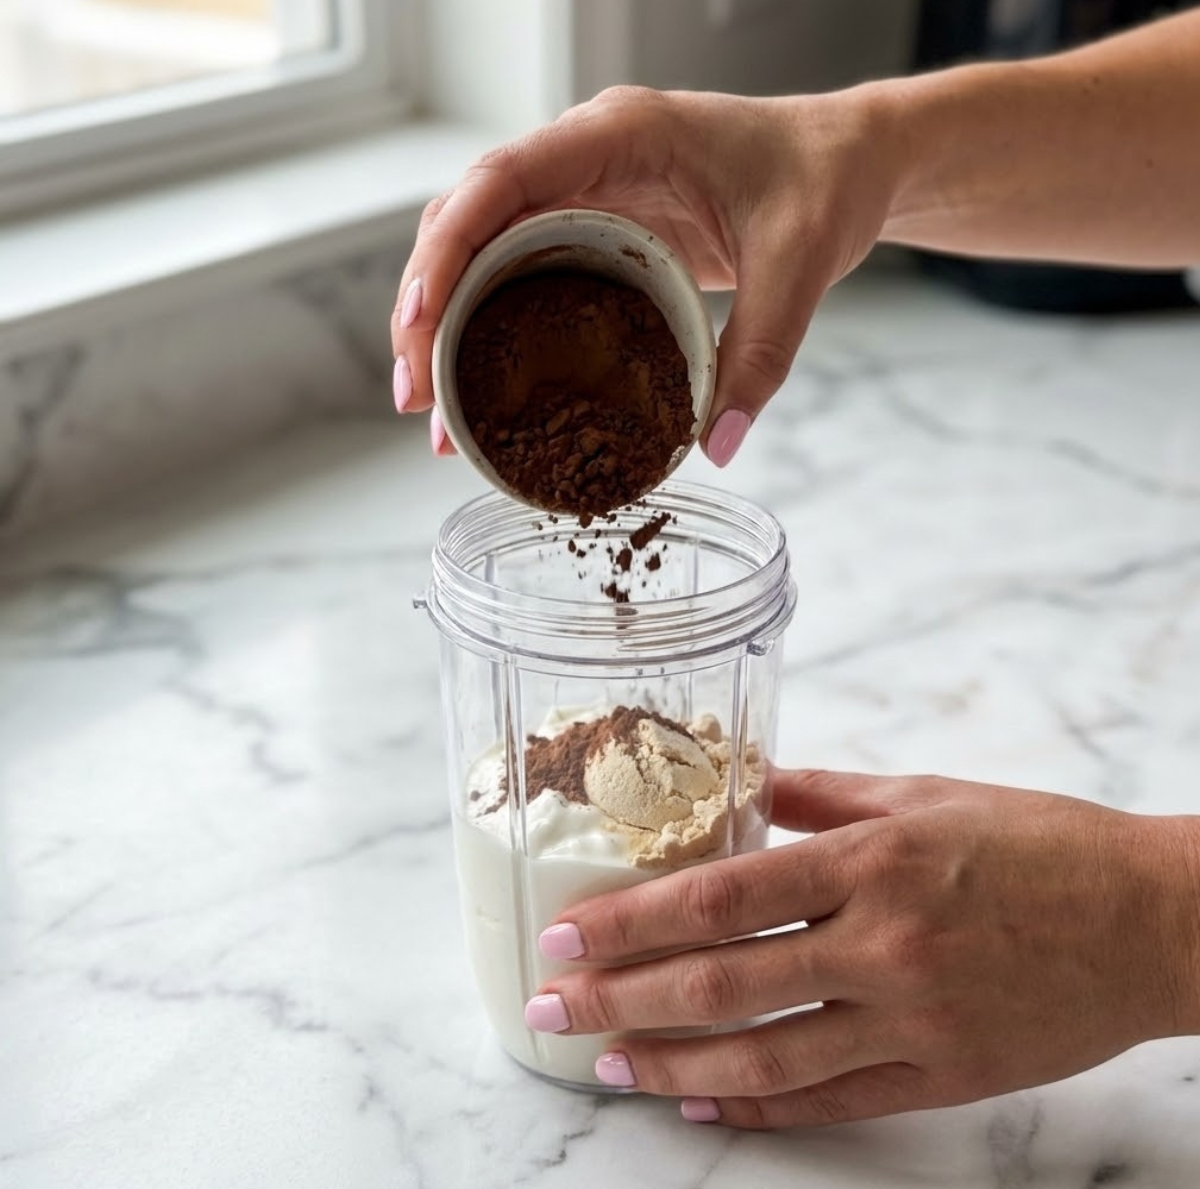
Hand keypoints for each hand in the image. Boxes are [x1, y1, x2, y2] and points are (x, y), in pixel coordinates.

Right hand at [391, 87, 895, 462]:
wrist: (848, 163)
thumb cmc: (823, 183)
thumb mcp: (799, 265)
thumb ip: (760, 351)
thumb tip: (715, 444)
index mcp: (620, 136)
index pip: (501, 181)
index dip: (445, 251)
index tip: (417, 326)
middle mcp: (586, 156)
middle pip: (467, 220)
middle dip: (426, 307)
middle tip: (415, 398)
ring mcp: (584, 191)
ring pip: (481, 248)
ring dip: (447, 324)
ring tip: (434, 410)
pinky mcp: (594, 228)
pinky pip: (519, 268)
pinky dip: (491, 325)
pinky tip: (482, 384)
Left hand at [527, 770, 1199, 1127]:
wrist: (1150, 921)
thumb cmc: (1038, 842)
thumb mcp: (924, 794)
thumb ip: (824, 794)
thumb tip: (745, 785)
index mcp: (871, 860)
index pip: (720, 896)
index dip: (630, 920)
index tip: (568, 934)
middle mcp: (881, 944)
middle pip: (722, 983)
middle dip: (622, 999)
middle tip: (554, 1008)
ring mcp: (911, 1021)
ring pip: (765, 1060)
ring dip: (673, 1068)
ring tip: (609, 1066)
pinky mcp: (941, 1077)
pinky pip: (830, 1103)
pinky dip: (758, 1110)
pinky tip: (703, 1106)